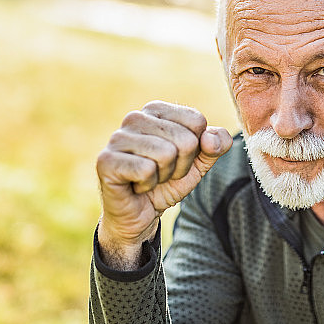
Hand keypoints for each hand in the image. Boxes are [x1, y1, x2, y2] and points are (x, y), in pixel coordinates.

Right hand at [96, 101, 231, 268]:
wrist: (141, 213)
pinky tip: (136, 185)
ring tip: (149, 178)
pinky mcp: (106, 160)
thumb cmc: (167, 182)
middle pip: (185, 139)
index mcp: (157, 110)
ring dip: (164, 176)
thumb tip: (211, 138)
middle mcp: (135, 118)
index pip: (197, 121)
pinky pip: (146, 170)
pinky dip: (147, 184)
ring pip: (166, 154)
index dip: (195, 148)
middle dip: (181, 166)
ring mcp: (117, 137)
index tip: (178, 159)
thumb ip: (217, 144)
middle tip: (162, 173)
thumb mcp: (200, 162)